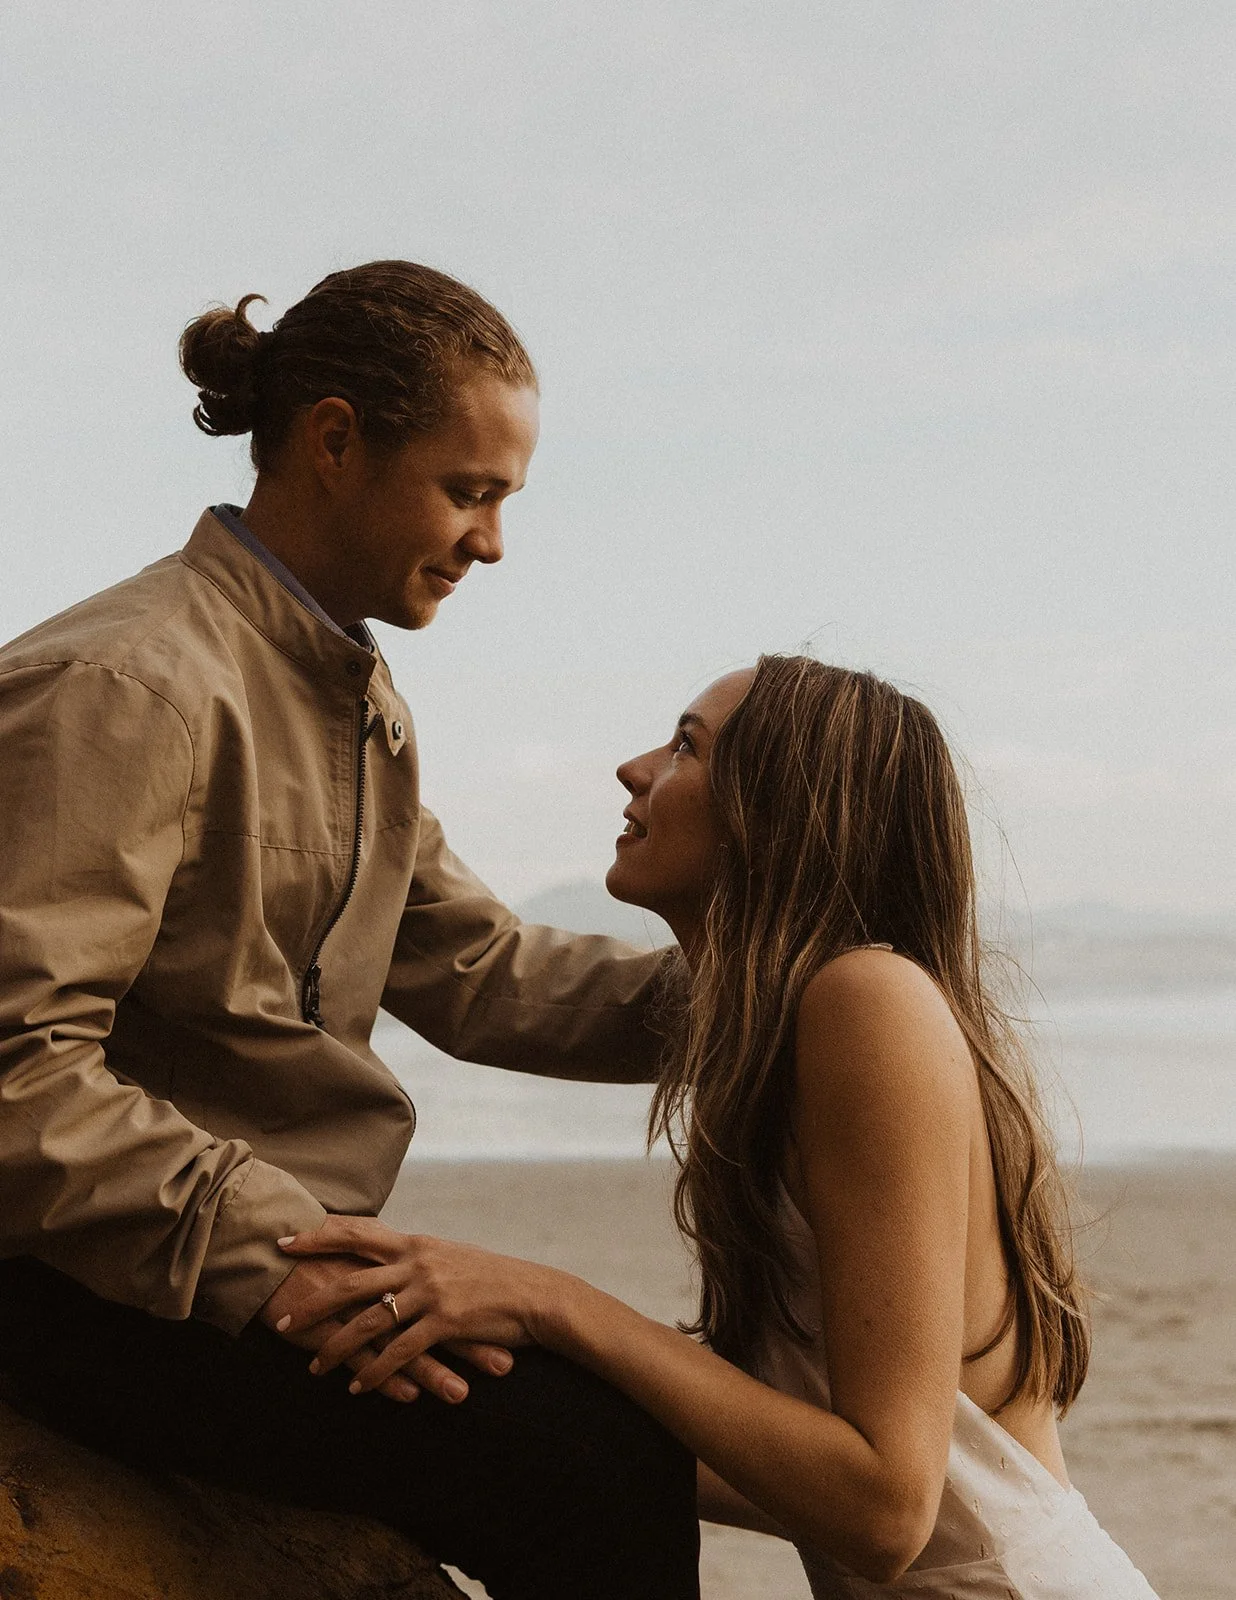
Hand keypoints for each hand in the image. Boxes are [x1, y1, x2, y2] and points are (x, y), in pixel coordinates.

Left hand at [277, 1216, 567, 1397]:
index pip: (356, 1232)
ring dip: (337, 1348)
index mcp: (415, 1242)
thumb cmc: (491, 1277)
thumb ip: (415, 1257)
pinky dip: (375, 1372)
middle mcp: (417, 1262)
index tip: (285, 1241)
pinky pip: (399, 1352)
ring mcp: (430, 1292)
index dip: (318, 1236)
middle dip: (313, 1302)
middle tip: (281, 1320)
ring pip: (369, 1321)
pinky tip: (358, 1388)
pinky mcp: (445, 1322)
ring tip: (314, 1368)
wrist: (534, 1295)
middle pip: (350, 1279)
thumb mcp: (450, 1256)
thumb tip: (387, 1257)